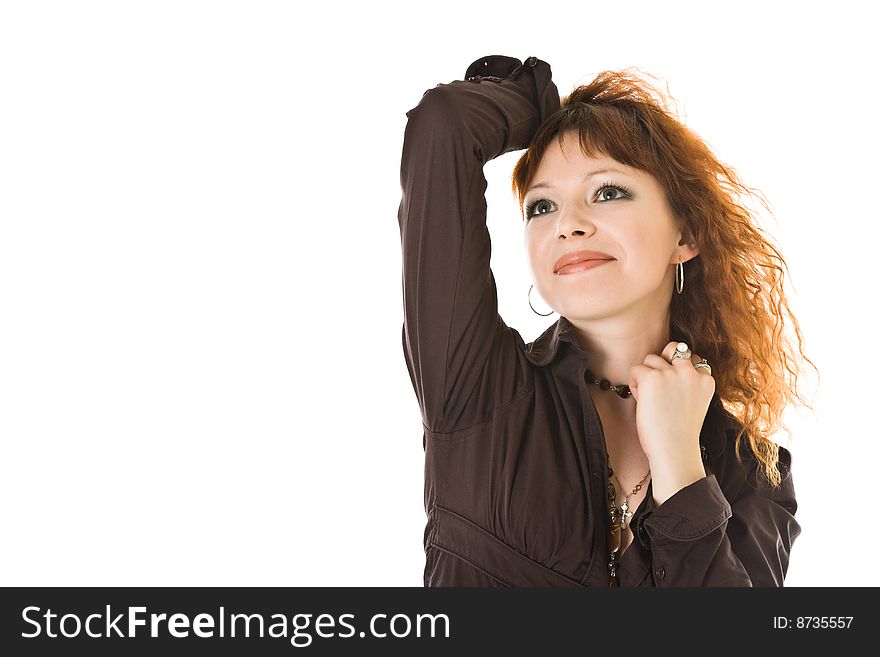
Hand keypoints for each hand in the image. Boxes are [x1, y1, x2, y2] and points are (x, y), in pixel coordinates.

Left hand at [627, 341, 714, 468]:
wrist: (674, 449)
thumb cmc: (679, 432)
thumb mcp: (693, 402)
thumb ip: (686, 383)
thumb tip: (665, 363)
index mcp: (706, 380)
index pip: (690, 358)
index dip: (676, 372)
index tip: (673, 392)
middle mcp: (691, 373)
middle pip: (673, 348)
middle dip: (662, 363)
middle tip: (658, 387)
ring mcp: (672, 373)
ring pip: (651, 359)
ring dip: (646, 375)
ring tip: (650, 399)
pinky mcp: (652, 377)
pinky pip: (635, 370)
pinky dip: (634, 384)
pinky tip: (641, 401)